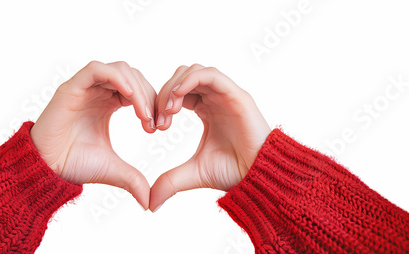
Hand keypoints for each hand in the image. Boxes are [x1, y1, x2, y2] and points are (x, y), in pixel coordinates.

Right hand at [30, 61, 156, 209]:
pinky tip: (129, 96)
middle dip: (149, 96)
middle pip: (133, 77)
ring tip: (144, 114)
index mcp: (107, 103)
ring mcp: (84, 88)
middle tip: (155, 122)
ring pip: (119, 70)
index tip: (161, 127)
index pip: (138, 90)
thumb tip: (149, 203)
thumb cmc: (73, 165)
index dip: (153, 103)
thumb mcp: (112, 169)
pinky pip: (96, 69)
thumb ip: (133, 179)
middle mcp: (97, 92)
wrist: (46, 170)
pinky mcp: (71, 88)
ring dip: (137, 89)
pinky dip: (116, 77)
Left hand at [150, 64, 270, 211]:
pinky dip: (190, 80)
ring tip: (168, 111)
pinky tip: (177, 100)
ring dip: (175, 87)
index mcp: (206, 109)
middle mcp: (216, 98)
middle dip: (165, 94)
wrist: (259, 178)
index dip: (162, 102)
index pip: (178, 91)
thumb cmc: (233, 172)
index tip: (153, 125)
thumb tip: (150, 203)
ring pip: (194, 71)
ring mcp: (227, 95)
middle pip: (183, 77)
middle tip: (159, 120)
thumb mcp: (193, 174)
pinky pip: (211, 75)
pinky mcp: (237, 96)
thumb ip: (170, 181)